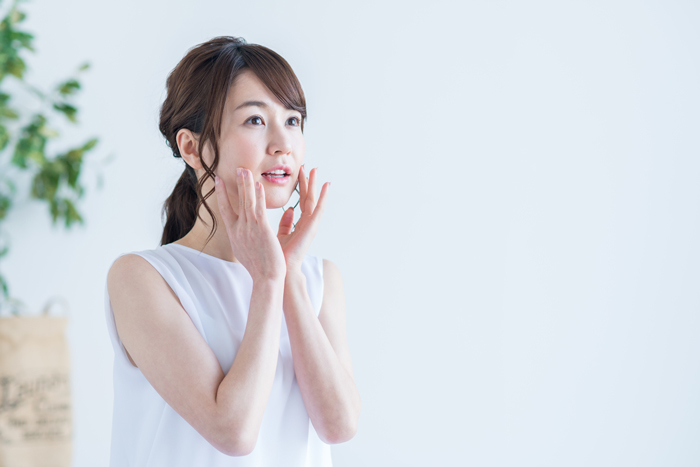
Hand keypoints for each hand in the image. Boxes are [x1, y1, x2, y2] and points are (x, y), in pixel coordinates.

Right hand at [214, 168, 286, 282]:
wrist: (265, 278)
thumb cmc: (258, 267)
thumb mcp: (245, 250)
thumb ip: (244, 238)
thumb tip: (242, 233)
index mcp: (235, 234)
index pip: (225, 210)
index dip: (221, 194)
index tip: (218, 180)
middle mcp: (239, 230)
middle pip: (236, 202)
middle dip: (235, 184)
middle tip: (235, 168)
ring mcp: (250, 229)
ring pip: (247, 202)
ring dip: (246, 185)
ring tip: (245, 170)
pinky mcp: (262, 230)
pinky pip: (259, 210)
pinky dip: (258, 197)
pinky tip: (258, 186)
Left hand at [276, 165, 329, 272]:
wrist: (283, 269)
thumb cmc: (280, 255)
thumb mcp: (280, 234)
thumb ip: (285, 223)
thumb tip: (288, 210)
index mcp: (299, 224)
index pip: (300, 200)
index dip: (301, 187)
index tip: (300, 172)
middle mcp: (307, 223)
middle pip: (308, 197)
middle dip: (308, 182)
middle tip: (308, 166)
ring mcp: (311, 225)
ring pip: (313, 200)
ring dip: (315, 184)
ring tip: (315, 170)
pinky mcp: (312, 227)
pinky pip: (318, 208)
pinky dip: (323, 196)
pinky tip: (326, 185)